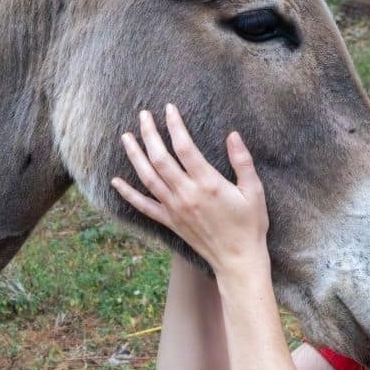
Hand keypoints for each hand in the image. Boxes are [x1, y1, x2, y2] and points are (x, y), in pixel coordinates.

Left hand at [111, 104, 269, 274]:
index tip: (169, 109)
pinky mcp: (170, 221)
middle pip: (160, 158)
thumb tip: (233, 135)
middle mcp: (187, 194)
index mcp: (208, 183)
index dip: (175, 126)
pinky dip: (128, 193)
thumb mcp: (254, 191)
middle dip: (149, 134)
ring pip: (148, 178)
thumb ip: (242, 162)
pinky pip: (143, 206)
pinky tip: (116, 181)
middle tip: (143, 115)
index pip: (185, 148)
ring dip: (135, 156)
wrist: (237, 259)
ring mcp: (175, 208)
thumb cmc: (249, 224)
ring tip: (126, 137)